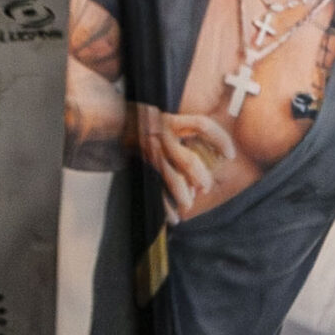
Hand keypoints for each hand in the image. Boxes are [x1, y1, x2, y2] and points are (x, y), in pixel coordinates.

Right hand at [134, 104, 235, 220]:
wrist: (104, 119)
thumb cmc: (134, 119)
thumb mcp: (157, 116)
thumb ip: (178, 128)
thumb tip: (196, 154)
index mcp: (170, 120)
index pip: (202, 126)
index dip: (220, 139)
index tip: (230, 155)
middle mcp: (160, 135)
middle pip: (188, 160)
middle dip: (201, 177)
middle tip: (205, 187)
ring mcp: (148, 151)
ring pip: (172, 177)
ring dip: (183, 195)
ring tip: (189, 204)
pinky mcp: (139, 163)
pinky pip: (155, 187)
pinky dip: (165, 206)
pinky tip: (174, 218)